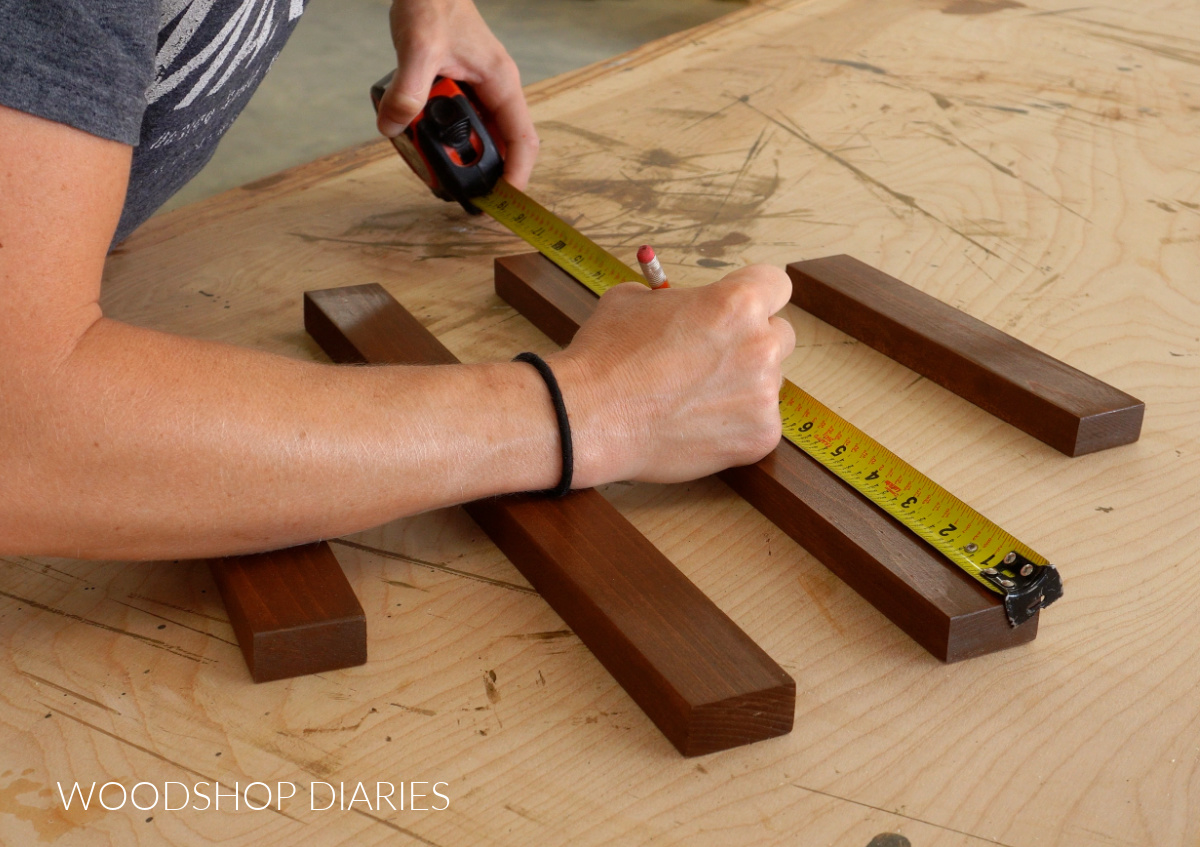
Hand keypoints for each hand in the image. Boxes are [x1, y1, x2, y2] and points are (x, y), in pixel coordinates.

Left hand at [378, 0, 538, 188]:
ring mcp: (477, 92)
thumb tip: (393, 127)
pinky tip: (415, 137)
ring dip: (454, 153)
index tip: (503, 201)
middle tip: (452, 188)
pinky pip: (455, 123)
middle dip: (477, 171)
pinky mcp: (458, 90)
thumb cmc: (433, 3)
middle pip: (498, 146)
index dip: (517, 175)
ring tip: (427, 163)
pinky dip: (438, 136)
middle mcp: (494, 92)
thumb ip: (407, 88)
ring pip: (475, 137)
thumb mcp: (418, 47)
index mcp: (500, 84)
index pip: (523, 140)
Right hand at [551, 265, 796, 486]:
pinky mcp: (759, 436)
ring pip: (769, 383)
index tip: (742, 312)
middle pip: (781, 336)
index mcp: (736, 303)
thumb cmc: (605, 356)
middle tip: (714, 360)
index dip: (755, 297)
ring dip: (744, 386)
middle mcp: (759, 345)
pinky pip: (761, 423)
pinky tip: (697, 425)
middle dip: (753, 344)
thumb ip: (676, 299)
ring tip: (694, 398)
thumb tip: (685, 306)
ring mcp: (763, 395)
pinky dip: (735, 426)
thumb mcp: (635, 299)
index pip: (776, 286)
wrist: (588, 416)